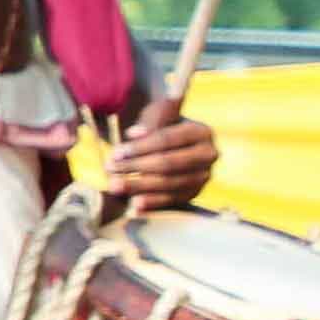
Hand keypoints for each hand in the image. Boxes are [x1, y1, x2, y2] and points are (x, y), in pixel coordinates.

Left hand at [103, 104, 220, 211]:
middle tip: (110, 169)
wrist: (168, 143)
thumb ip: (149, 121)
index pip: (167, 140)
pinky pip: (172, 200)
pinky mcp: (193, 193)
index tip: (116, 153)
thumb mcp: (156, 115)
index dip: (140, 147)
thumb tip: (135, 134)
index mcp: (202, 131)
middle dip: (136, 167)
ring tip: (115, 186)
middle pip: (168, 164)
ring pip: (168, 184)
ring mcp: (203, 176)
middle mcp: (208, 155)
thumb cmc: (159, 124)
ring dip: (139, 186)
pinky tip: (133, 205)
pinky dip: (152, 203)